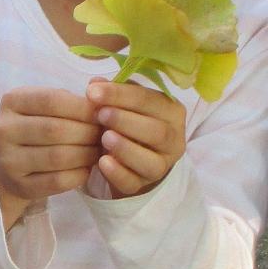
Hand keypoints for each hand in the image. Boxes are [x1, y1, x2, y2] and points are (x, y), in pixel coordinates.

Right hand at [0, 86, 100, 228]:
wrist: (8, 164)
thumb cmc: (36, 127)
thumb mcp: (45, 106)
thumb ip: (72, 99)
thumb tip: (105, 98)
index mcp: (11, 101)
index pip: (51, 100)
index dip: (82, 107)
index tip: (103, 113)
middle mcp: (4, 130)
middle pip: (55, 130)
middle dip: (88, 132)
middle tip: (106, 135)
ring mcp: (9, 160)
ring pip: (58, 157)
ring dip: (86, 154)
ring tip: (98, 150)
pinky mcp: (20, 185)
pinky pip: (57, 181)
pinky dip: (79, 174)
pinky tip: (87, 168)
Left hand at [87, 79, 186, 196]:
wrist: (130, 159)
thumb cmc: (128, 123)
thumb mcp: (124, 104)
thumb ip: (113, 93)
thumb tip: (95, 84)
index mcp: (171, 111)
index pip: (149, 100)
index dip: (121, 94)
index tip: (93, 92)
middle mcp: (174, 139)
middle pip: (157, 131)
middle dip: (126, 121)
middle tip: (100, 114)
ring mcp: (162, 165)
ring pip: (151, 160)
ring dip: (126, 148)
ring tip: (104, 137)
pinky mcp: (144, 185)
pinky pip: (133, 182)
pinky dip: (118, 173)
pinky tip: (103, 162)